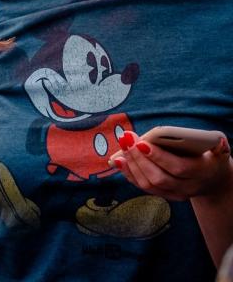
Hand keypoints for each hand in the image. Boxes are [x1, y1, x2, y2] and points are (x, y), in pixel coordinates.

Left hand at [109, 130, 232, 201]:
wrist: (213, 177)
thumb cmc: (210, 153)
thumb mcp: (216, 145)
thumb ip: (212, 141)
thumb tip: (214, 139)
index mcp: (202, 171)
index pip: (179, 168)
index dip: (158, 156)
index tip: (141, 142)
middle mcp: (189, 187)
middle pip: (160, 178)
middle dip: (139, 159)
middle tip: (126, 140)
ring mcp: (177, 194)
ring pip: (149, 186)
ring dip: (131, 166)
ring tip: (121, 147)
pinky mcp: (166, 195)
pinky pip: (145, 188)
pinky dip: (130, 174)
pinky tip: (119, 160)